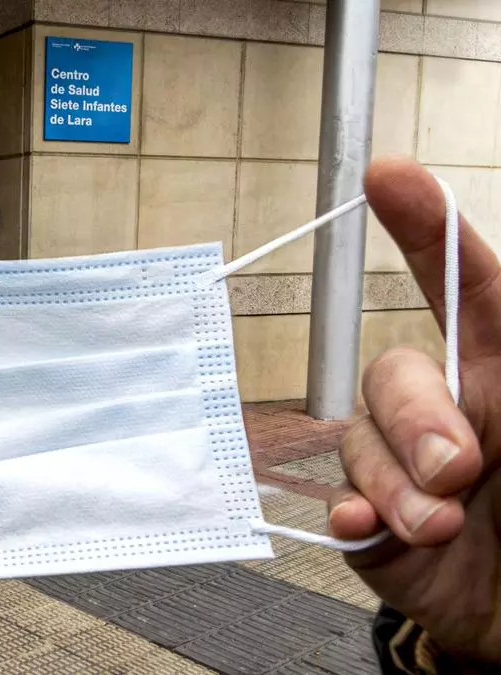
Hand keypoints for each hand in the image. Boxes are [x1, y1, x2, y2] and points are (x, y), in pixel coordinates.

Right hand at [329, 158, 499, 660]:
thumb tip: (465, 383)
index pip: (461, 288)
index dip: (426, 229)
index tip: (390, 176)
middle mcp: (445, 413)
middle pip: (390, 372)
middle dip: (415, 415)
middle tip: (461, 467)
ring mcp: (402, 469)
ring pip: (358, 442)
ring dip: (397, 483)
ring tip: (445, 523)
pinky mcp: (373, 528)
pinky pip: (339, 504)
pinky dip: (353, 516)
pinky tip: (374, 528)